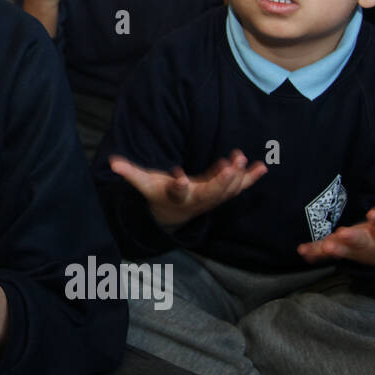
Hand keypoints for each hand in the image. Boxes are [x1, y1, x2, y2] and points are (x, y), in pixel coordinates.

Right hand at [109, 149, 266, 227]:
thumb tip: (112, 163)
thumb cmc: (159, 193)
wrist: (175, 214)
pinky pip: (239, 187)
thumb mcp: (144, 185)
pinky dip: (251, 178)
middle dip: (220, 181)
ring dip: (237, 177)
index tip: (181, 177)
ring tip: (242, 160)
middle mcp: (197, 200)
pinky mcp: (223, 193)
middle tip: (228, 167)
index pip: (178, 192)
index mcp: (177, 196)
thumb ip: (131, 173)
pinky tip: (262, 167)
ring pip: (227, 190)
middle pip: (210, 193)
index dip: (179, 185)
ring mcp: (213, 198)